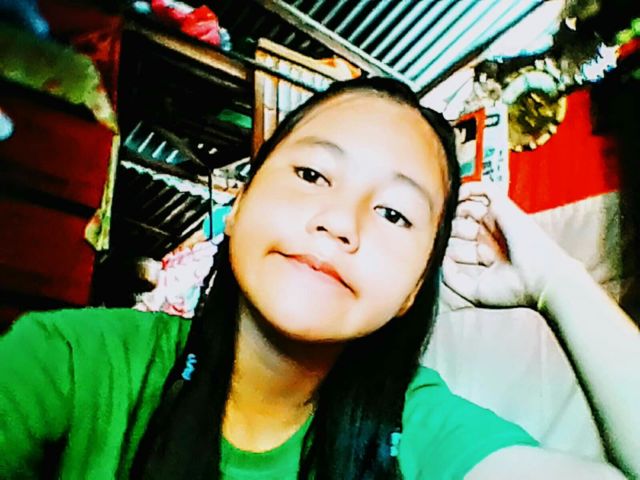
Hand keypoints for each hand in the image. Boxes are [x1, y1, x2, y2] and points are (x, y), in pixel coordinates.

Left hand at [442, 182, 573, 308]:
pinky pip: (485, 189)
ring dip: (454, 209)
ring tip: (445, 216)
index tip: (434, 254)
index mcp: (486, 255)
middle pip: (460, 225)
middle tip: (438, 234)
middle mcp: (490, 236)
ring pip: (468, 206)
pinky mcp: (504, 208)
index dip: (443, 249)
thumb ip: (453, 279)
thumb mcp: (475, 291)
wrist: (541, 280)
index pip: (458, 246)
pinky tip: (455, 196)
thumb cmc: (513, 289)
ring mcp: (497, 221)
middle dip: (446, 229)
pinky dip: (469, 188)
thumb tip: (440, 260)